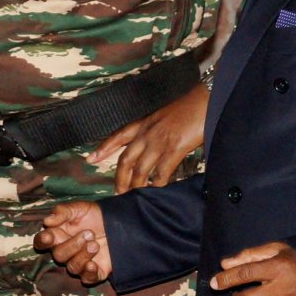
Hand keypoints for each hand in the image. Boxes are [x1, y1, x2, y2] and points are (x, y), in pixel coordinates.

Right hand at [33, 200, 112, 284]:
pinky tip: (93, 264)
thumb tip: (47, 221)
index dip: (43, 241)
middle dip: (73, 245)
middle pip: (58, 256)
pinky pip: (86, 279)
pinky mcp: (94, 272)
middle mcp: (65, 251)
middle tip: (89, 233)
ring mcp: (79, 262)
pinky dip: (88, 273)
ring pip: (72, 267)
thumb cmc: (93, 215)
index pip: (42, 242)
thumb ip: (62, 212)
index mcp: (57, 235)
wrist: (118, 223)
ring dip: (83, 256)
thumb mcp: (78, 208)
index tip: (49, 236)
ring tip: (95, 244)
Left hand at [90, 83, 207, 191]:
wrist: (205, 98)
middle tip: (116, 192)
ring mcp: (159, 141)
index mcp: (144, 122)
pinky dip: (157, 184)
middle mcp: (147, 133)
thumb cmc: (189, 105)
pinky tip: (157, 191)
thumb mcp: (165, 114)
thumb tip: (154, 141)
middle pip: (125, 159)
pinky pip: (161, 172)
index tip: (90, 159)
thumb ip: (156, 128)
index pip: (118, 136)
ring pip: (140, 169)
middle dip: (119, 178)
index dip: (103, 149)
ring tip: (134, 197)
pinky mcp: (174, 148)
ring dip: (136, 185)